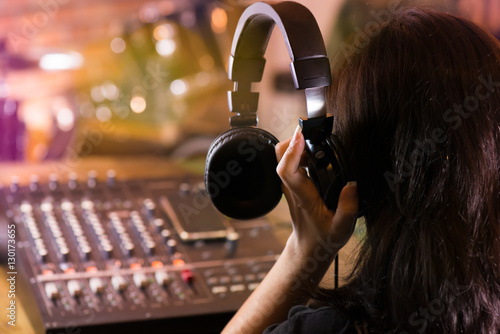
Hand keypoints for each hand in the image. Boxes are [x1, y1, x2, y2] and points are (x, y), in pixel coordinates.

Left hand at [275, 125, 358, 256]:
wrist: (309, 248)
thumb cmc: (324, 238)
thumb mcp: (342, 229)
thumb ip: (348, 208)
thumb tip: (352, 184)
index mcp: (302, 196)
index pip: (287, 170)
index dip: (292, 150)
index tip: (302, 135)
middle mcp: (291, 187)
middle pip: (280, 156)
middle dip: (293, 138)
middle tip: (313, 130)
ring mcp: (290, 184)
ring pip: (284, 156)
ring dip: (298, 142)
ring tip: (318, 135)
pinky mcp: (293, 183)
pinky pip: (292, 160)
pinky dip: (301, 149)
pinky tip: (317, 149)